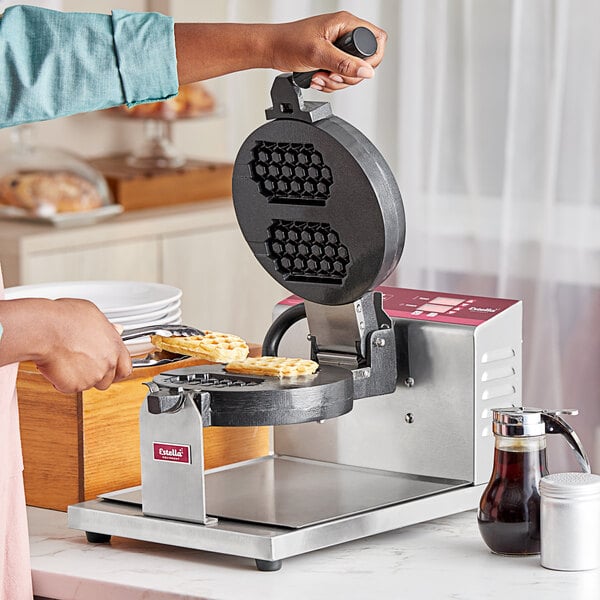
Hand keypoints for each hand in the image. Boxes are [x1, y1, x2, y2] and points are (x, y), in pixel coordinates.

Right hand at [0, 297, 131, 392]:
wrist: (45, 331)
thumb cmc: (65, 319)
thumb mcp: (93, 314)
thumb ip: (108, 327)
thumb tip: (117, 329)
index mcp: (114, 346)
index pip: (125, 367)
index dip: (117, 369)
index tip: (111, 369)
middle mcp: (107, 363)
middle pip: (107, 380)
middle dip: (97, 376)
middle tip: (83, 365)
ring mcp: (92, 376)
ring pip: (88, 384)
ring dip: (79, 377)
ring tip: (67, 360)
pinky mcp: (75, 386)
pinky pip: (70, 387)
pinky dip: (62, 381)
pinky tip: (57, 365)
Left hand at [175, 12, 386, 92]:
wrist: (270, 49)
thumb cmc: (288, 43)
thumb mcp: (318, 54)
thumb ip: (344, 64)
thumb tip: (366, 72)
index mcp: (345, 23)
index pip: (376, 40)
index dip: (372, 59)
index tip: (359, 71)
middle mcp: (343, 33)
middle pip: (364, 62)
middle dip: (347, 76)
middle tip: (331, 76)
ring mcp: (337, 47)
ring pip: (351, 73)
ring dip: (335, 82)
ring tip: (319, 76)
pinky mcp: (329, 58)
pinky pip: (339, 76)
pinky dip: (329, 83)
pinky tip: (316, 78)